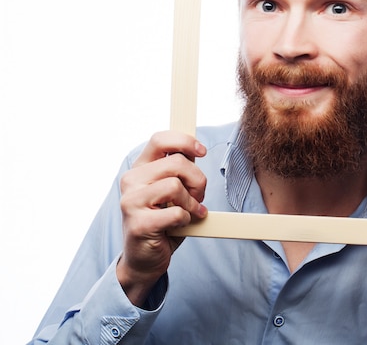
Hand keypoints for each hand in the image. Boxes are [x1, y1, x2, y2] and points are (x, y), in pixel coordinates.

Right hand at [116, 131, 207, 305]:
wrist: (144, 259)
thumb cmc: (162, 221)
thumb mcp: (172, 191)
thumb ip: (179, 171)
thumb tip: (196, 151)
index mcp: (140, 168)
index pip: (160, 140)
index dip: (184, 141)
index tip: (201, 151)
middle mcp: (131, 181)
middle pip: (177, 163)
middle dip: (197, 179)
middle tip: (199, 195)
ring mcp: (131, 202)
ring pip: (176, 186)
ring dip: (192, 201)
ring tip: (190, 211)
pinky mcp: (138, 224)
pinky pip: (176, 212)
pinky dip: (186, 218)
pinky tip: (180, 224)